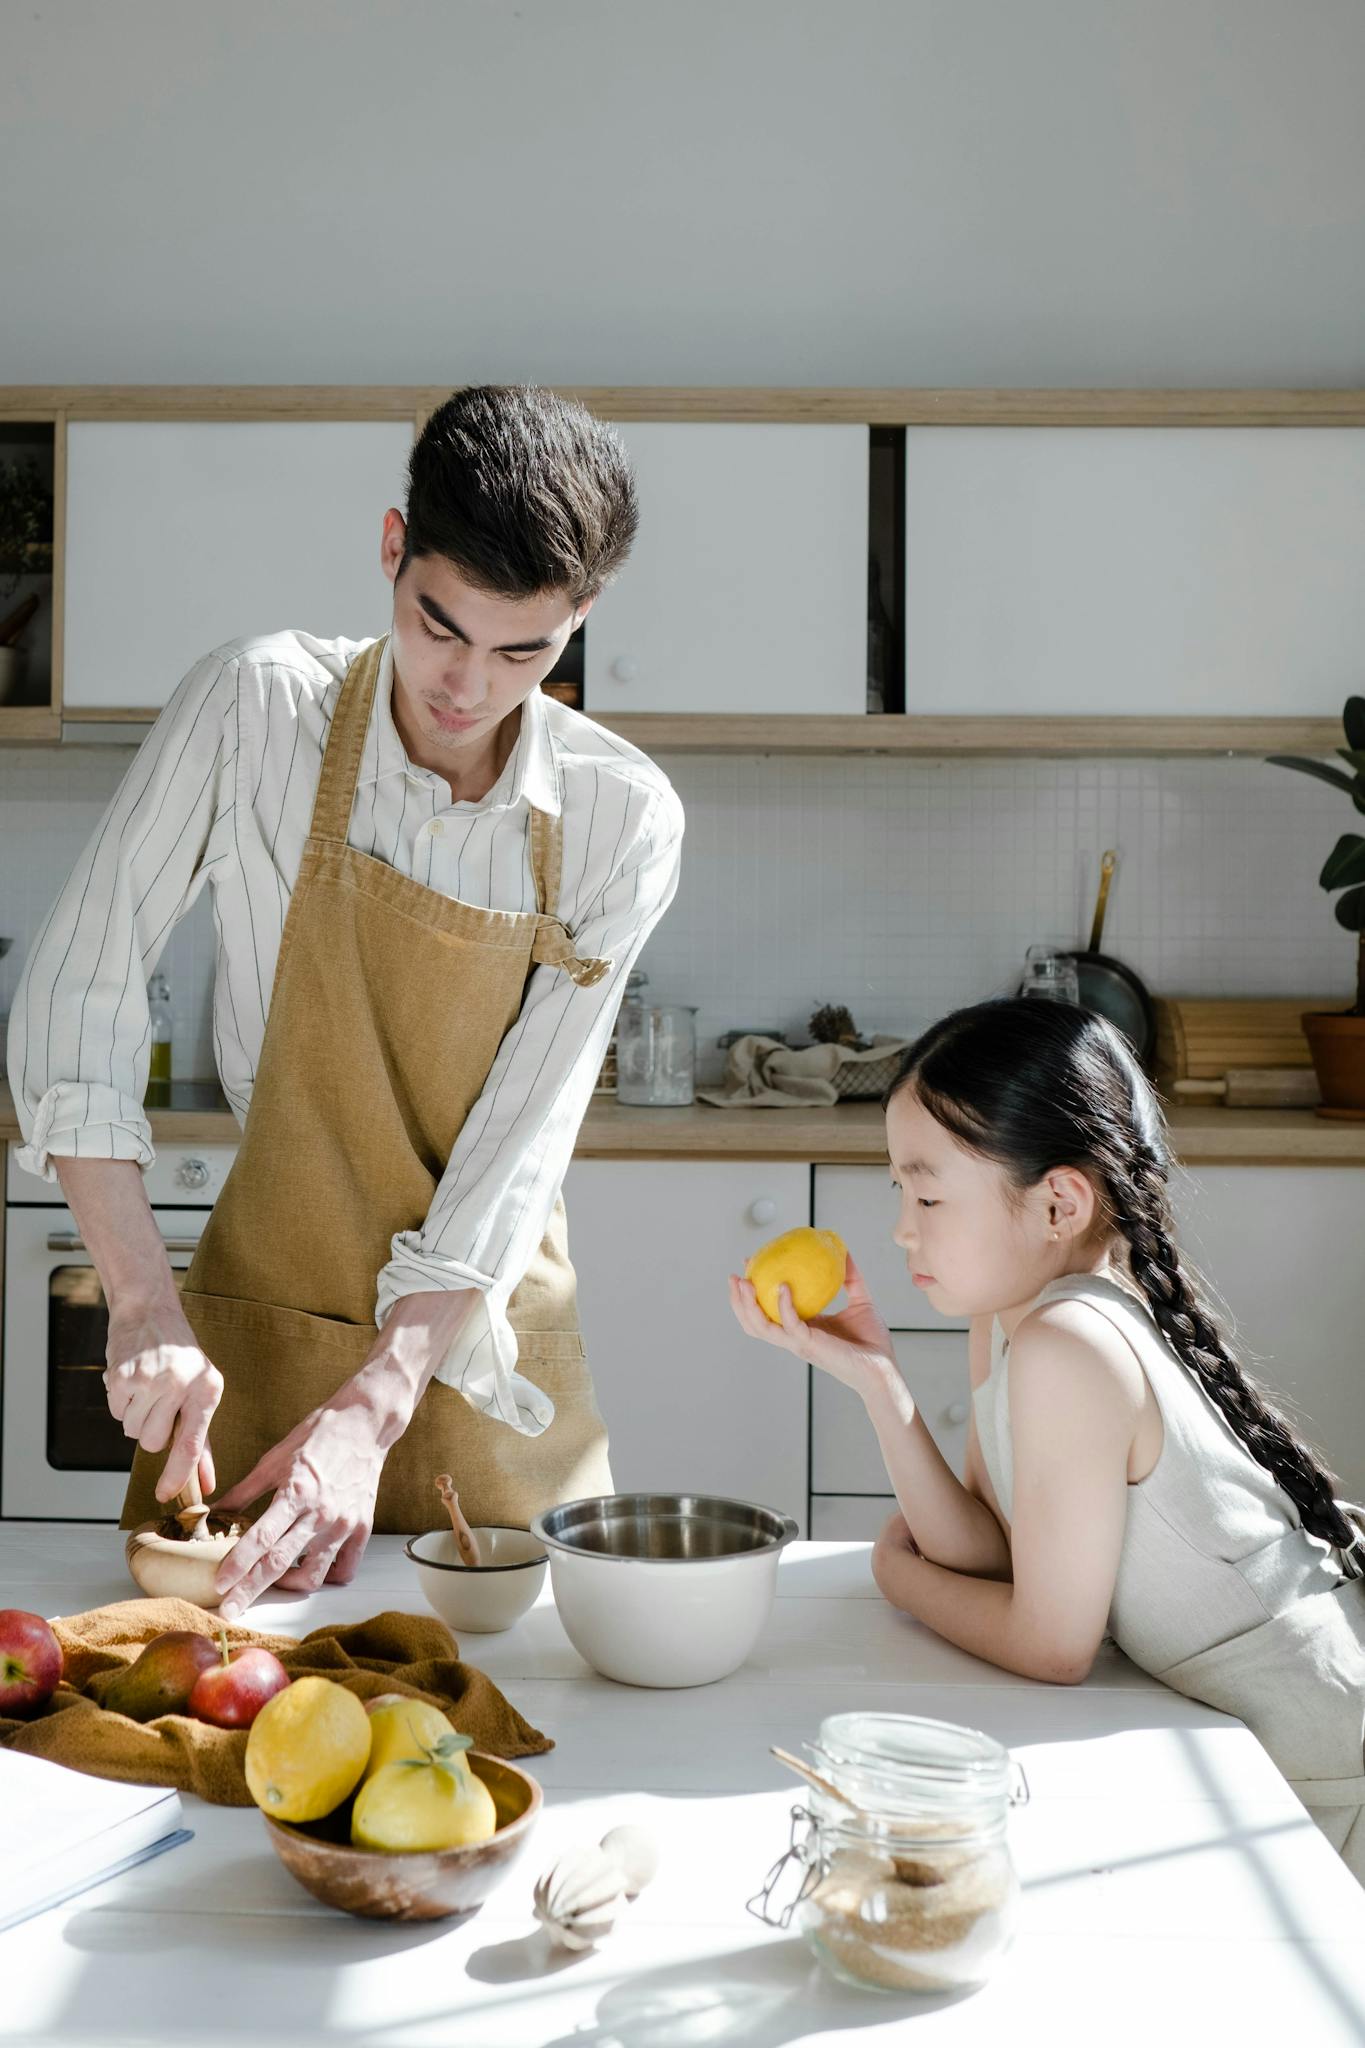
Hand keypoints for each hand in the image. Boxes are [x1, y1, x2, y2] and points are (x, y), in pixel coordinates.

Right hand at [103, 1305, 222, 1500]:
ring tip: (146, 1388)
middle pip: (154, 1443)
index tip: (166, 1495)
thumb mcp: (202, 1391)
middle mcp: (180, 1385)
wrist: (150, 1310)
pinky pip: (116, 1413)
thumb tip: (206, 1483)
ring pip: (132, 1431)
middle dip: (151, 1433)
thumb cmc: (181, 1356)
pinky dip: (121, 1403)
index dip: (178, 1474)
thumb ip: (202, 1441)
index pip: (192, 1444)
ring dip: (135, 1417)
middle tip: (158, 1405)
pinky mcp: (122, 1376)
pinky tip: (132, 1380)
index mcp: (207, 1390)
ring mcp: (149, 1380)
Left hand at [210, 1384, 386, 1617]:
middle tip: (230, 1609)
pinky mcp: (362, 1529)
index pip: (262, 1538)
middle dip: (251, 1590)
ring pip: (313, 1574)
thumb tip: (216, 1513)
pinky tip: (310, 1570)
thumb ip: (245, 1491)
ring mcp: (344, 1524)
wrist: (365, 1424)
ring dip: (288, 1586)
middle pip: (280, 1563)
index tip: (220, 1585)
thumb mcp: (274, 1459)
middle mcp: (321, 1513)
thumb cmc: (319, 1435)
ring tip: (272, 1583)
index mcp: (297, 1492)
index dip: (238, 1564)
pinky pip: (344, 1568)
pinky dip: (326, 1576)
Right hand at [727, 1252, 900, 1395]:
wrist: (883, 1366)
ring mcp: (798, 1343)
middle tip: (735, 1277)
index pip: (768, 1311)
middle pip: (753, 1323)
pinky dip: (783, 1305)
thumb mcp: (860, 1301)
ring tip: (744, 1282)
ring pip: (761, 1327)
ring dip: (747, 1305)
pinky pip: (790, 1324)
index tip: (749, 1267)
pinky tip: (783, 1286)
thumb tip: (845, 1251)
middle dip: (738, 1302)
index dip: (753, 1293)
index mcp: (801, 1328)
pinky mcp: (809, 1345)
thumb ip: (851, 1278)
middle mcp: (794, 1337)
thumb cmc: (871, 1341)